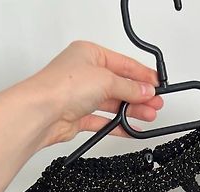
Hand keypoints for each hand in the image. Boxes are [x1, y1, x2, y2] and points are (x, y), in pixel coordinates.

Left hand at [27, 39, 163, 146]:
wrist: (42, 112)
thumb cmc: (62, 86)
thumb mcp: (106, 80)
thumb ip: (130, 87)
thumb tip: (145, 90)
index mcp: (89, 54)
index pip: (123, 63)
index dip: (142, 75)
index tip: (157, 84)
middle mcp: (84, 73)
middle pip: (119, 84)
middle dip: (139, 95)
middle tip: (156, 103)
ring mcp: (81, 96)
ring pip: (112, 103)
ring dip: (131, 110)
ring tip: (148, 115)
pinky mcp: (78, 116)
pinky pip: (103, 121)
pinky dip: (118, 125)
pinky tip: (130, 128)